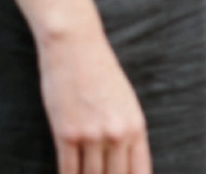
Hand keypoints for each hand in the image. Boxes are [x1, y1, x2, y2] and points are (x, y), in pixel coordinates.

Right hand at [38, 27, 151, 173]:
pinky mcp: (66, 132)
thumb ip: (128, 132)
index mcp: (136, 128)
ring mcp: (92, 134)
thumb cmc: (97, 69)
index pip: (139, 173)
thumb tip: (123, 161)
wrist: (73, 44)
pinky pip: (68, 168)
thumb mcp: (125, 101)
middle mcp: (117, 135)